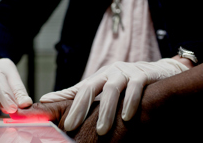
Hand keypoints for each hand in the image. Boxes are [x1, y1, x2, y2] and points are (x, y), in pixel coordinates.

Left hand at [40, 58, 188, 134]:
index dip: (71, 107)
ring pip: (113, 89)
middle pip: (91, 88)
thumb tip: (45, 99)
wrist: (156, 72)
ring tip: (101, 130)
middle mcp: (110, 73)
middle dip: (81, 108)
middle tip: (72, 128)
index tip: (63, 125)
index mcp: (99, 77)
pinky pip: (136, 87)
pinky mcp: (143, 74)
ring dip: (106, 110)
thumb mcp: (100, 87)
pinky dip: (131, 101)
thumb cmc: (124, 83)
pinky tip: (127, 117)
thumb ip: (76, 94)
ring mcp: (126, 72)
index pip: (81, 92)